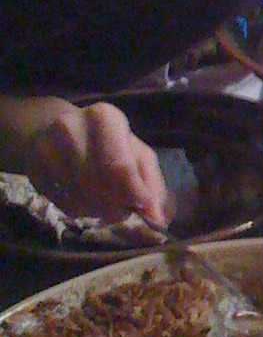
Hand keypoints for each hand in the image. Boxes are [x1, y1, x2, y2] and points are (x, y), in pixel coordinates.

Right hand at [25, 102, 169, 227]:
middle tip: (122, 212)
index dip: (133, 193)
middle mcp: (72, 127)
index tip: (142, 208)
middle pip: (98, 184)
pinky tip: (82, 200)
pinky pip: (59, 202)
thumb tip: (157, 219)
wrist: (53, 127)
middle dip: (115, 206)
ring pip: (78, 197)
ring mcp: (47, 148)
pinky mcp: (32, 168)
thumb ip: (150, 182)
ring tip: (103, 204)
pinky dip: (76, 210)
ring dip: (96, 211)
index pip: (120, 166)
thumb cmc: (105, 142)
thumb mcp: (134, 152)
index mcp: (105, 117)